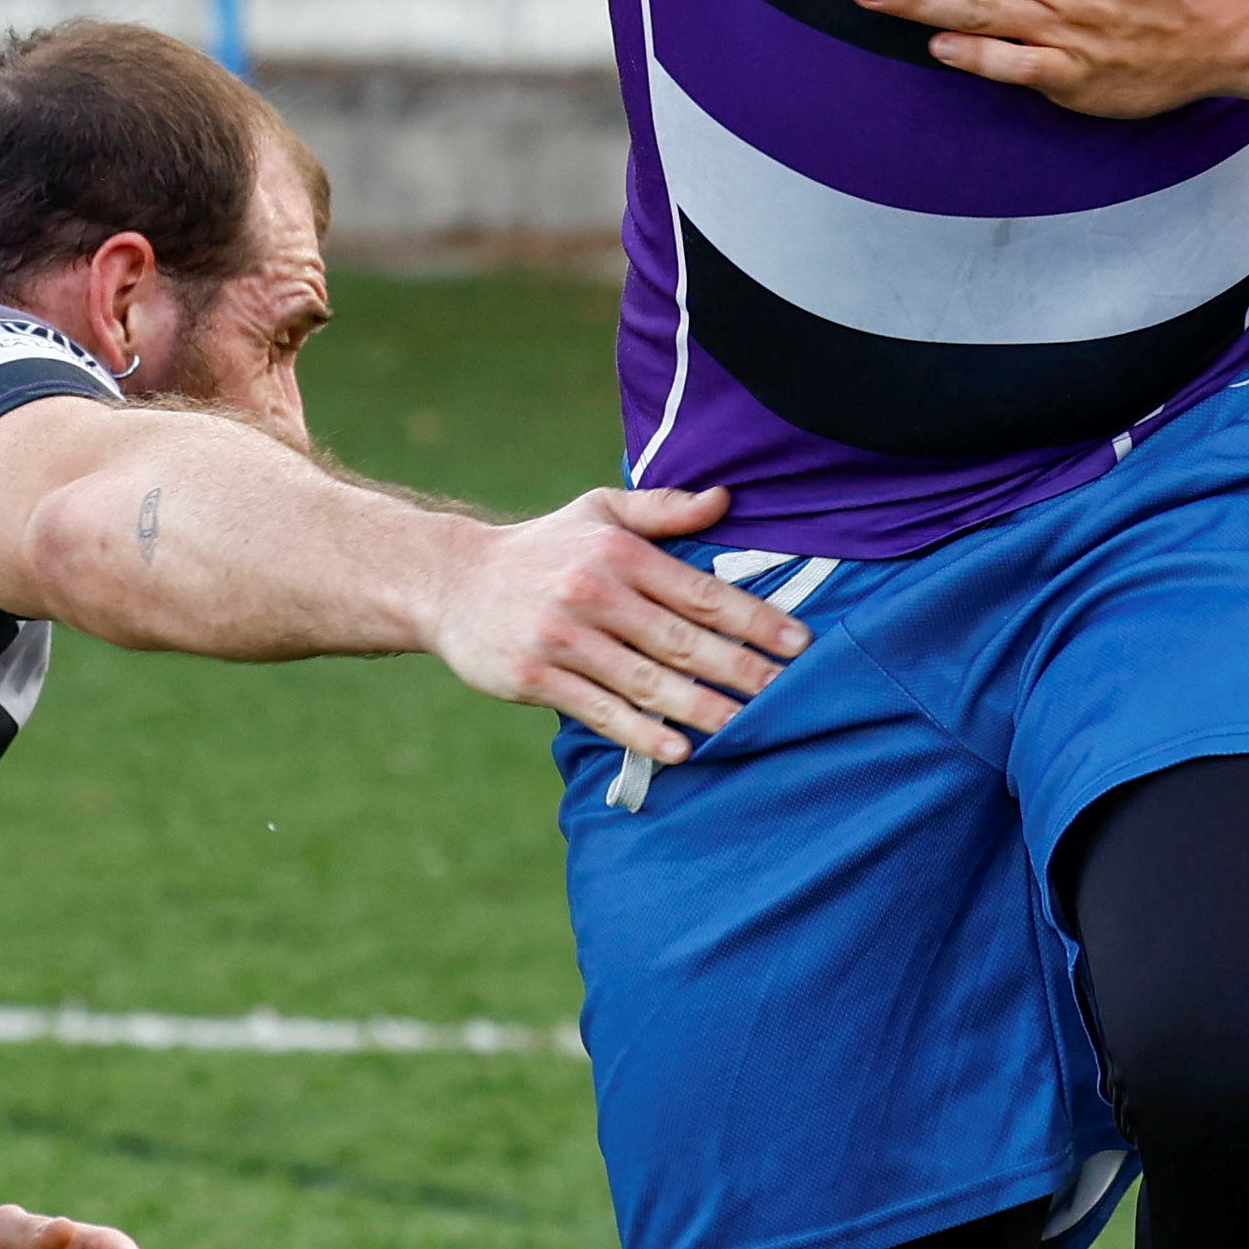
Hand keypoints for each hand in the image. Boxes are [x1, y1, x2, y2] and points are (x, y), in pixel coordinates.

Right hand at [425, 482, 804, 762]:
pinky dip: (640, 732)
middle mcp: (592, 592)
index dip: (754, 619)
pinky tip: (679, 749)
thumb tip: (725, 498)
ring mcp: (562, 638)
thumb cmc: (542, 548)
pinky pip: (599, 710)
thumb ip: (662, 509)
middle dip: (740, 668)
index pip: (701, 592)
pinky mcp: (534, 677)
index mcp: (618, 553)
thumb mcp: (597, 511)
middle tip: (788, 692)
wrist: (450, 582)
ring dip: (699, 707)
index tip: (798, 642)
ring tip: (745, 727)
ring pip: (645, 680)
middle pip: (681, 640)